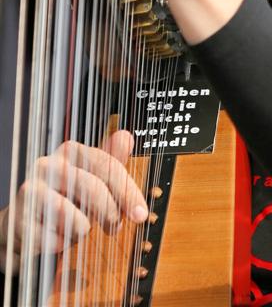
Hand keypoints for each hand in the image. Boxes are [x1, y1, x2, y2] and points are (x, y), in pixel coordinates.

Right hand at [0, 131, 147, 273]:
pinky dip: (64, 244)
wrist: (22, 224)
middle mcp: (47, 166)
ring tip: (76, 228)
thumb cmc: (63, 198)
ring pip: (77, 217)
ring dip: (83, 230)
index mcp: (69, 151)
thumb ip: (110, 160)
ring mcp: (30, 192)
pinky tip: (57, 237)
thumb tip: (126, 137)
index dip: (128, 192)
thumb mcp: (89, 178)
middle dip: (111, 213)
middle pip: (94, 189)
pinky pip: (57, 240)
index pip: (107, 166)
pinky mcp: (19, 220)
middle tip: (114, 227)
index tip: (142, 214)